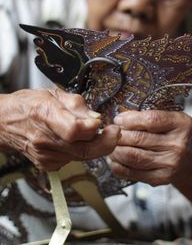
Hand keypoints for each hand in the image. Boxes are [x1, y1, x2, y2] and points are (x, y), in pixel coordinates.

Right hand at [0, 88, 119, 170]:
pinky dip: (82, 150)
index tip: (104, 122)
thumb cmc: (27, 104)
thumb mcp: (53, 93)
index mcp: (45, 114)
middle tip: (115, 132)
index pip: (74, 130)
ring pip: (82, 157)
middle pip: (84, 150)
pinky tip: (78, 140)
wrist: (4, 122)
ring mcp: (45, 155)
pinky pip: (73, 160)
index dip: (93, 128)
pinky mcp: (47, 164)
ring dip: (95, 146)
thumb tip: (96, 117)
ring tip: (96, 132)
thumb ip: (77, 104)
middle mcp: (44, 139)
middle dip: (106, 143)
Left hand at [109, 110, 191, 185]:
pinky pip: (132, 172)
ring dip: (115, 150)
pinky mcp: (161, 178)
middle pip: (139, 139)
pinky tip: (115, 158)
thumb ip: (148, 116)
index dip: (130, 119)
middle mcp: (178, 145)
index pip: (151, 120)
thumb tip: (118, 120)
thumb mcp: (169, 119)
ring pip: (133, 157)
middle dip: (118, 135)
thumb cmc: (174, 134)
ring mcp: (170, 164)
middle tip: (110, 132)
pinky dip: (118, 165)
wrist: (191, 159)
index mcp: (181, 124)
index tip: (118, 119)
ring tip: (110, 145)